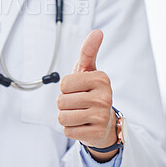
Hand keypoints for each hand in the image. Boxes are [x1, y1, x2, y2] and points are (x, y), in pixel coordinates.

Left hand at [57, 29, 116, 161]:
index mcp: (101, 79)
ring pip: (62, 117)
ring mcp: (101, 117)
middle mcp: (104, 97)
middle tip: (79, 103)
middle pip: (61, 101)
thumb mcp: (88, 70)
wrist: (104, 121)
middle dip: (65, 103)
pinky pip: (67, 131)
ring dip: (66, 116)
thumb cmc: (91, 91)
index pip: (63, 84)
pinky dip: (71, 129)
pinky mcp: (96, 134)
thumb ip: (88, 51)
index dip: (66, 88)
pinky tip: (83, 125)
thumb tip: (97, 32)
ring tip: (80, 114)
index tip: (79, 89)